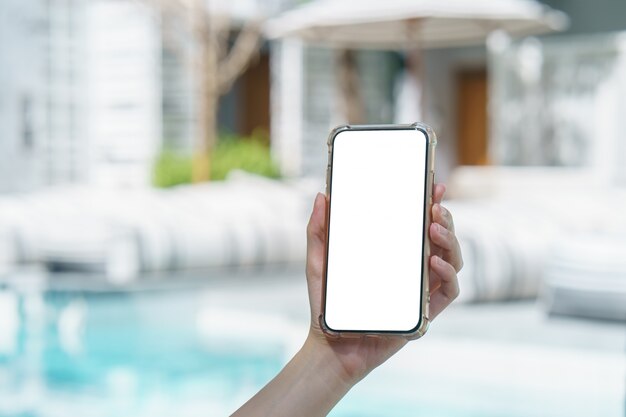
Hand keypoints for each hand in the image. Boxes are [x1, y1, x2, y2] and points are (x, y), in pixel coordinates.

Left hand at [303, 183, 462, 384]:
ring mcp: (421, 289)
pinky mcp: (425, 311)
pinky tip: (434, 260)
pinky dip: (448, 273)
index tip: (434, 186)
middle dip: (445, 218)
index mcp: (394, 253)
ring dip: (450, 240)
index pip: (419, 224)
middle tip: (434, 208)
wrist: (330, 345)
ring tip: (433, 227)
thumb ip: (318, 230)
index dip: (432, 204)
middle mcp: (412, 268)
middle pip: (442, 238)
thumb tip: (321, 197)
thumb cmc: (327, 303)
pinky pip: (450, 290)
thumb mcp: (318, 261)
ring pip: (452, 259)